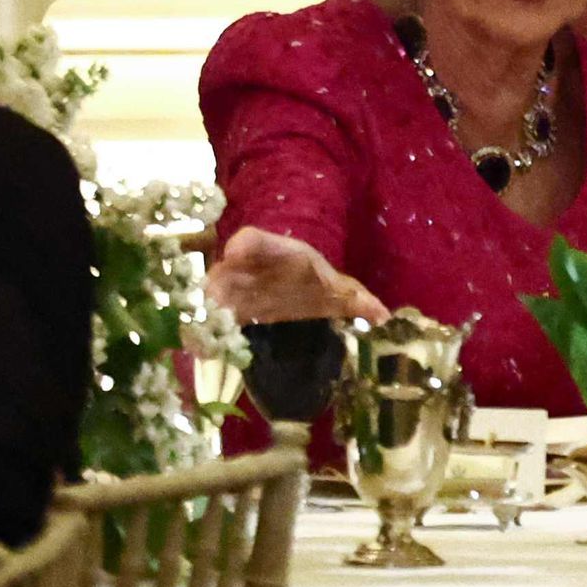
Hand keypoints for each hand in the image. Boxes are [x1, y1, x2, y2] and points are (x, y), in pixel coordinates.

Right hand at [209, 226, 386, 325]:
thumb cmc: (321, 285)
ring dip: (206, 310)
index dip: (246, 244)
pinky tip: (201, 347)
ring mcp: (237, 288)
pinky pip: (212, 316)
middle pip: (227, 269)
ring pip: (213, 293)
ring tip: (202, 331)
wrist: (305, 291)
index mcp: (282, 254)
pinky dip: (205, 329)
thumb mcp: (340, 290)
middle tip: (212, 300)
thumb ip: (359, 302)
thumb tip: (385, 316)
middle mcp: (253, 268)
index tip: (235, 252)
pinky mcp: (229, 310)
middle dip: (218, 283)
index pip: (256, 240)